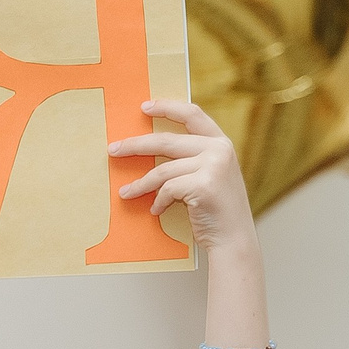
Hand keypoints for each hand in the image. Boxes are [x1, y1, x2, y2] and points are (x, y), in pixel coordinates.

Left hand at [111, 100, 254, 254]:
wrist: (235, 240)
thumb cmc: (218, 212)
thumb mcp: (211, 177)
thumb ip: (193, 159)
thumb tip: (151, 148)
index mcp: (221, 143)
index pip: (192, 115)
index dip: (167, 108)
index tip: (144, 107)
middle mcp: (219, 150)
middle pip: (167, 141)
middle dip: (136, 145)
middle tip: (113, 150)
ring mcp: (213, 166)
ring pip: (163, 169)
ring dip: (141, 183)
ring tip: (125, 192)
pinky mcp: (203, 185)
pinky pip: (167, 189)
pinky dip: (158, 201)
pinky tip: (156, 210)